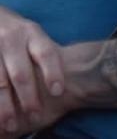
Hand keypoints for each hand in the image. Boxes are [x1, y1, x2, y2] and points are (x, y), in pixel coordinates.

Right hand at [0, 5, 67, 134]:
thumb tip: (70, 81)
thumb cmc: (19, 33)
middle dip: (28, 97)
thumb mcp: (34, 35)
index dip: (53, 72)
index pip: (46, 53)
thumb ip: (47, 52)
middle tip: (35, 116)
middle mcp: (12, 40)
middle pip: (21, 73)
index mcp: (32, 33)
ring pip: (0, 82)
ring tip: (11, 124)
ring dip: (5, 106)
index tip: (58, 92)